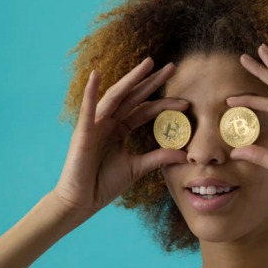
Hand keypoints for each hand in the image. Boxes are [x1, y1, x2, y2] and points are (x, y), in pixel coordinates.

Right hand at [52, 58, 188, 221]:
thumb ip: (158, 158)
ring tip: (147, 64)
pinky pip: (87, 110)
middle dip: (152, 81)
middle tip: (172, 67)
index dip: (165, 104)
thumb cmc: (103, 184)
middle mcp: (108, 122)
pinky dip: (90, 92)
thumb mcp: (137, 168)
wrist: (81, 202)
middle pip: (134, 97)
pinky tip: (95, 76)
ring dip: (130, 79)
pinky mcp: (82, 133)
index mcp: (120, 129)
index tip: (186, 102)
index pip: (145, 110)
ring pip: (115, 97)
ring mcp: (95, 125)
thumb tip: (184, 154)